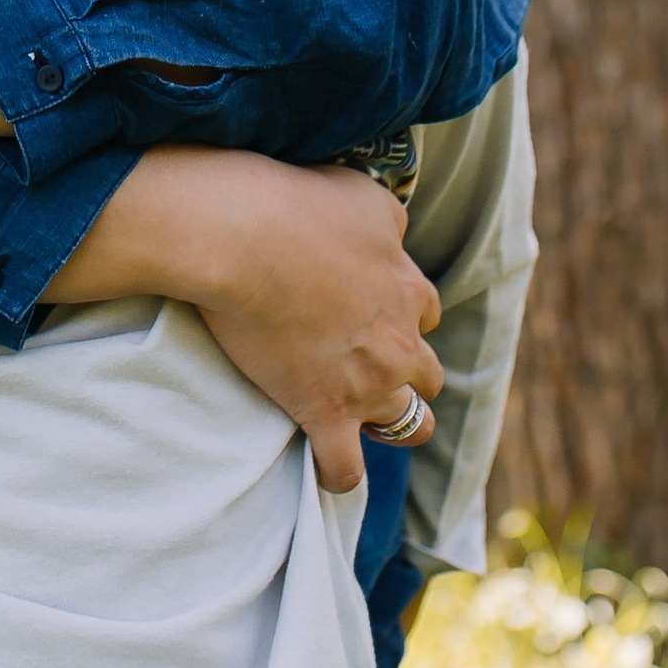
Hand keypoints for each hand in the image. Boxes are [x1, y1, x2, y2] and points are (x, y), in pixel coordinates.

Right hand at [49, 151, 441, 495]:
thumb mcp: (362, 194)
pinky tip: (323, 464)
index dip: (400, 313)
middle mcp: (400, 342)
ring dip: (391, 425)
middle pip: (428, 375)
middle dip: (405, 373)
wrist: (239, 236)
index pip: (426, 312)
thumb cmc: (293, 203)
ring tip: (361, 422)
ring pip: (410, 427)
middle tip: (364, 365)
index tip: (368, 312)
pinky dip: (336, 472)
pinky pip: (344, 470)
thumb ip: (389, 222)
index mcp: (408, 289)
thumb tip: (394, 236)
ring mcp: (367, 385)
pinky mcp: (323, 414)